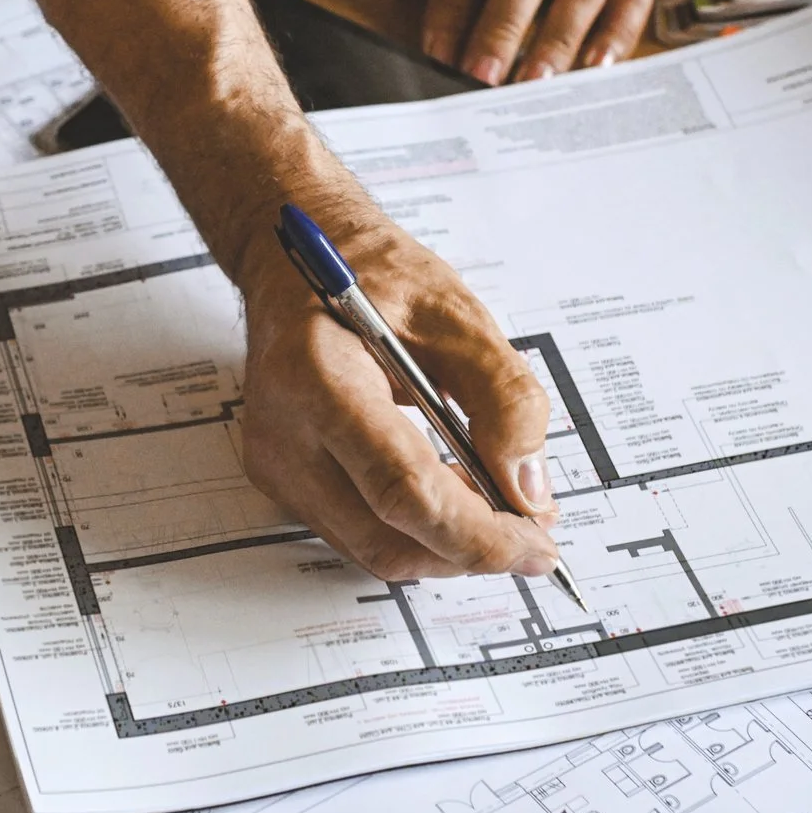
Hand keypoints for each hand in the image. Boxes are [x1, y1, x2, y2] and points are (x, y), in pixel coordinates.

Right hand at [236, 199, 562, 582]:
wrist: (296, 261)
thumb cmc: (370, 275)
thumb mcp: (456, 315)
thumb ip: (504, 397)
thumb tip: (526, 487)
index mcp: (320, 377)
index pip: (402, 488)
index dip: (476, 532)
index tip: (535, 543)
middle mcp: (284, 433)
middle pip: (386, 537)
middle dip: (468, 550)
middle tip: (530, 532)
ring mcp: (276, 465)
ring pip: (373, 549)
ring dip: (445, 545)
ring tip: (495, 505)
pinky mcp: (283, 481)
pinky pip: (357, 534)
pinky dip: (414, 531)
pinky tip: (451, 494)